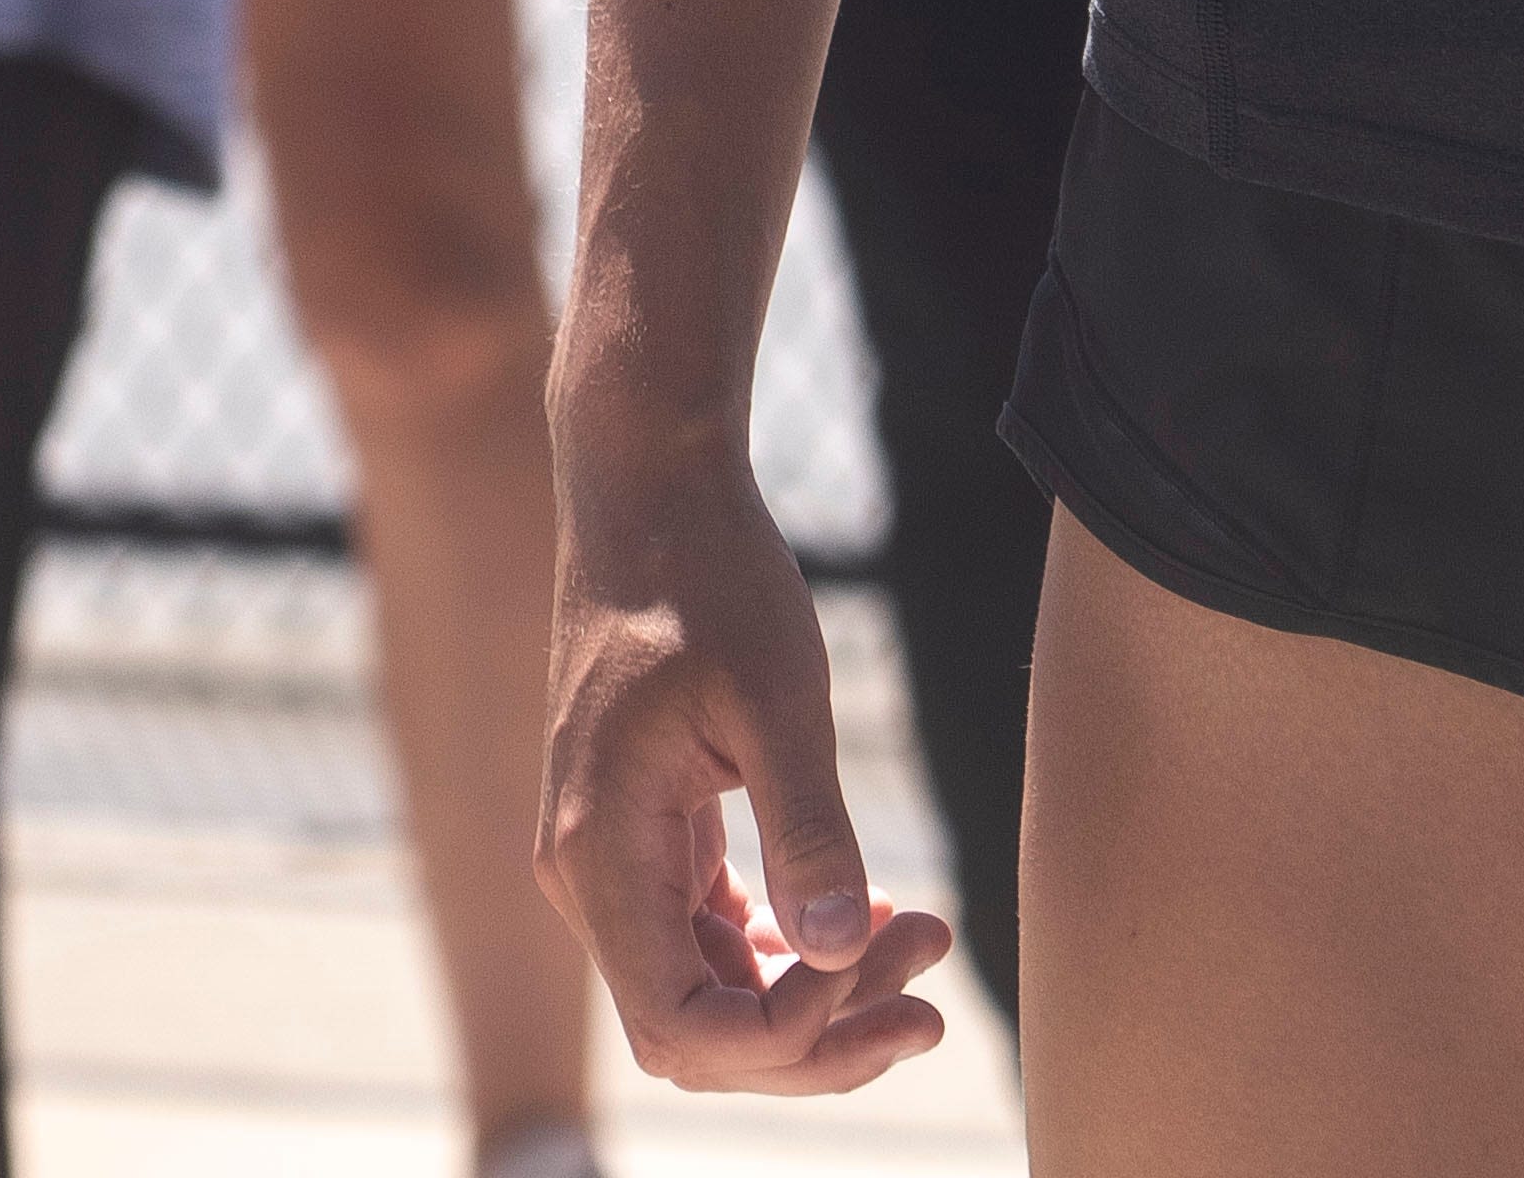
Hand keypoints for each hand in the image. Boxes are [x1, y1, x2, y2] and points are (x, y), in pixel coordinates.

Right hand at [537, 442, 959, 1094]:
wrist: (651, 486)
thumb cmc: (710, 574)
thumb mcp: (778, 694)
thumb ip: (807, 828)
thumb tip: (843, 948)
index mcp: (602, 853)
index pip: (684, 1028)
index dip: (790, 1036)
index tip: (887, 959)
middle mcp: (590, 879)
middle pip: (700, 1035)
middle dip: (820, 1037)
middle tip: (934, 999)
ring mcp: (613, 862)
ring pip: (711, 994)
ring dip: (817, 996)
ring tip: (923, 943)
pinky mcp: (645, 838)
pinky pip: (713, 940)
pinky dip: (790, 949)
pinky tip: (872, 913)